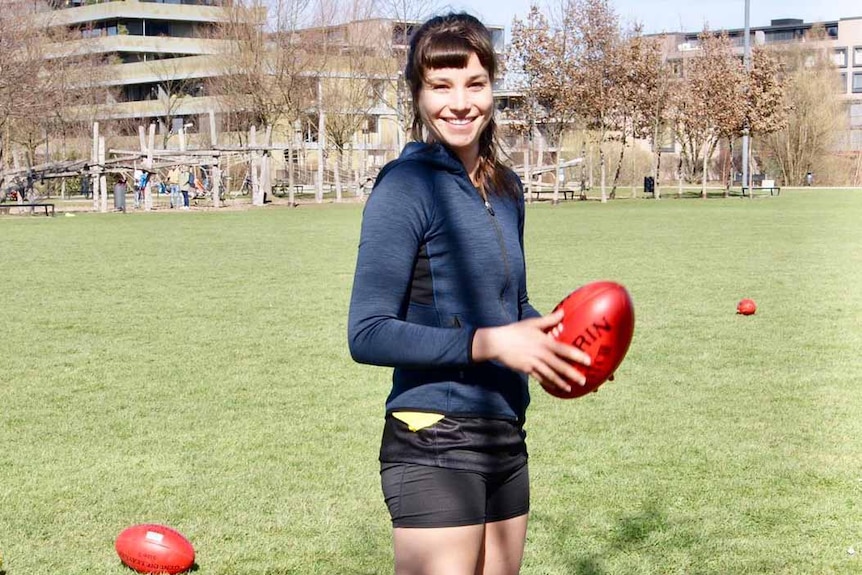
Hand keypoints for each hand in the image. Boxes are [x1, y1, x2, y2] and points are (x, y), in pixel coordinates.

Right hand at [472, 310, 591, 394]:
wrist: (497, 342)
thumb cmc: (516, 331)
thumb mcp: (533, 323)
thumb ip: (549, 320)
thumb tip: (563, 312)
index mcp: (544, 342)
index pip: (564, 350)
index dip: (576, 355)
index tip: (587, 361)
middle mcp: (540, 354)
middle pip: (559, 366)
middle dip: (572, 374)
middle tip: (584, 380)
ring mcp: (533, 363)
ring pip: (550, 375)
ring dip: (561, 382)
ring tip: (570, 388)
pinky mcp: (526, 369)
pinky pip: (540, 378)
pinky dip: (548, 383)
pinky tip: (555, 387)